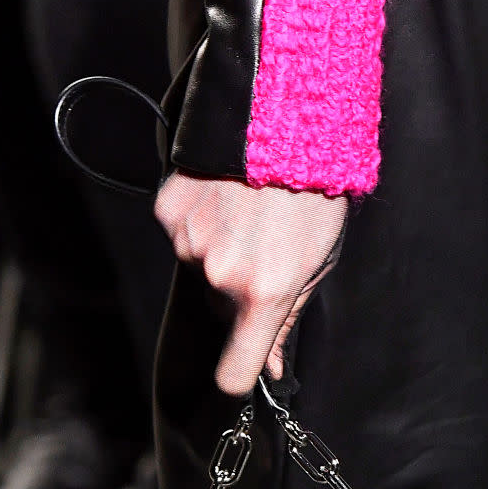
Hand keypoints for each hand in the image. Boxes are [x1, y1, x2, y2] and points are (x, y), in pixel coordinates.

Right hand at [154, 172, 347, 394]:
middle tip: (267, 252)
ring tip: (250, 217)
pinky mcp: (168, 211)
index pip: (233, 372)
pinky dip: (201, 223)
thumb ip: (288, 320)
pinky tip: (227, 198)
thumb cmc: (316, 192)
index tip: (249, 363)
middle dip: (240, 296)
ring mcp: (189, 241)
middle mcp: (219, 274)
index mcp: (264, 293)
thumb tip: (270, 367)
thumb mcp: (318, 263)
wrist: (287, 115)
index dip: (241, 372)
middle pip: (220, 314)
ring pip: (201, 272)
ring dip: (220, 255)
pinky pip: (182, 236)